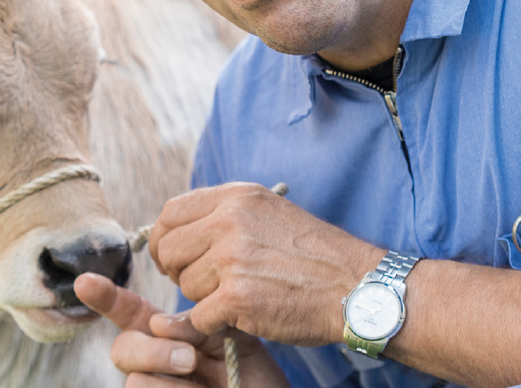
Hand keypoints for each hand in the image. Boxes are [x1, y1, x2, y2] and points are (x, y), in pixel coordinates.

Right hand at [75, 272, 288, 387]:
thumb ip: (196, 322)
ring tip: (202, 378)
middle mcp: (152, 361)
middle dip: (152, 352)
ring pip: (135, 380)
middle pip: (123, 348)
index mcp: (166, 333)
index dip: (106, 298)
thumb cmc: (249, 371)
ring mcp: (153, 386)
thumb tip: (158, 323)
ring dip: (169, 380)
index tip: (84, 281)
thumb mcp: (230, 336)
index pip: (128, 312)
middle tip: (190, 359)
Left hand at [148, 182, 383, 345]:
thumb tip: (181, 230)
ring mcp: (232, 259)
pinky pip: (200, 316)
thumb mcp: (270, 212)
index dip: (165, 238)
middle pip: (170, 249)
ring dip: (205, 299)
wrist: (354, 286)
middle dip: (179, 272)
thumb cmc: (314, 255)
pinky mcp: (236, 297)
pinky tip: (243, 316)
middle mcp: (230, 222)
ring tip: (240, 296)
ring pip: (185, 285)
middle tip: (204, 284)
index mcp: (237, 198)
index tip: (174, 257)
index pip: (171, 212)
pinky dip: (217, 323)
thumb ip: (227, 215)